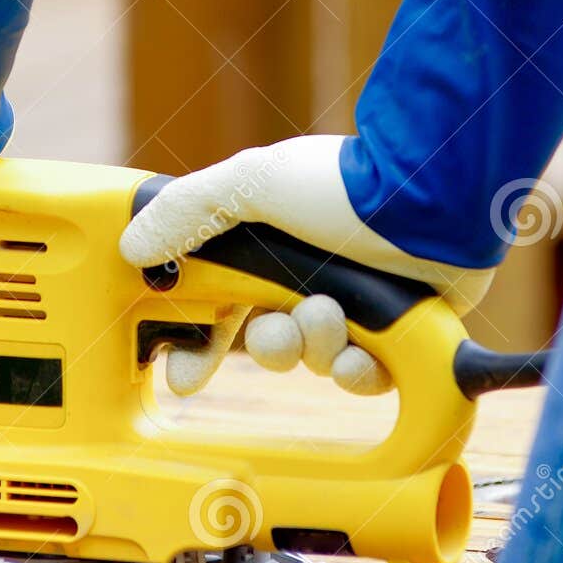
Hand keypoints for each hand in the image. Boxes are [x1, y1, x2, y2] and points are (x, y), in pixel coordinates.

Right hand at [119, 135, 492, 397]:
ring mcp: (355, 307)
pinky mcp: (398, 334)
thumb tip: (131, 244)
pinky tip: (363, 352)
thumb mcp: (250, 184)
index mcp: (271, 248)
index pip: (222, 307)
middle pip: (267, 343)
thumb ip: (186, 212)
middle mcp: (311, 278)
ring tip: (331, 315)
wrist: (431, 203)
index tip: (186, 374)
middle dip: (269, 345)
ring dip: (316, 347)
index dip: (200, 343)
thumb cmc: (344, 186)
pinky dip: (359, 370)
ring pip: (313, 360)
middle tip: (280, 330)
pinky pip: (363, 378)